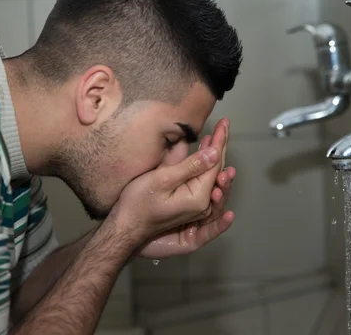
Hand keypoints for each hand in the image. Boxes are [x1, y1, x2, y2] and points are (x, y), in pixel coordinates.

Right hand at [107, 122, 226, 246]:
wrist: (125, 227)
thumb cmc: (138, 203)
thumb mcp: (162, 180)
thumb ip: (190, 167)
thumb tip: (214, 152)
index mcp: (198, 197)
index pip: (214, 164)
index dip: (220, 142)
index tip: (224, 123)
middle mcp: (203, 205)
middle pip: (217, 170)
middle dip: (220, 146)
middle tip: (225, 125)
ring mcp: (197, 208)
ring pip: (212, 177)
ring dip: (215, 157)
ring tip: (217, 139)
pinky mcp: (190, 208)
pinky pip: (205, 185)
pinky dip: (209, 170)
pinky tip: (213, 163)